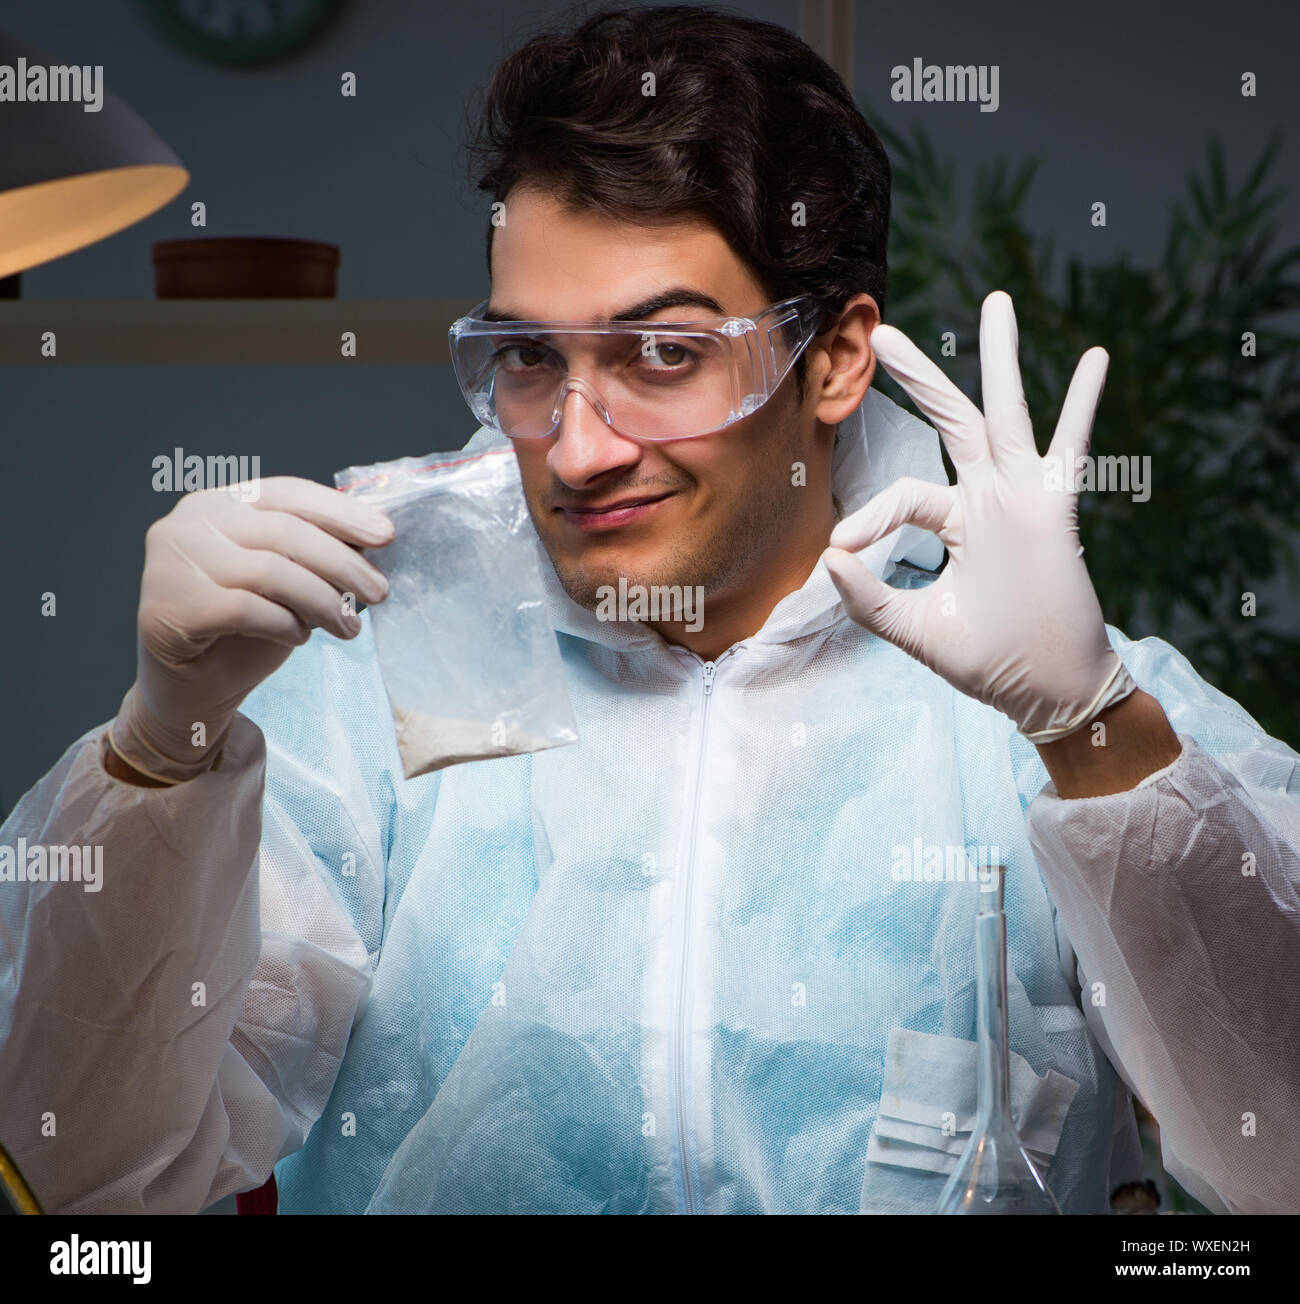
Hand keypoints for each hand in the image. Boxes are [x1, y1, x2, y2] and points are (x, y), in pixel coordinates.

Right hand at [110, 477, 393, 782]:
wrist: (195, 690)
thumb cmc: (246, 630)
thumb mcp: (289, 580)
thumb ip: (315, 552)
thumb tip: (375, 536)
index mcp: (218, 503)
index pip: (288, 494)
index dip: (340, 512)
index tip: (386, 535)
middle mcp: (188, 523)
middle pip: (285, 532)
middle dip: (342, 564)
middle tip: (379, 592)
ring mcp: (172, 563)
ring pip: (271, 571)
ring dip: (322, 601)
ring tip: (349, 627)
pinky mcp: (170, 606)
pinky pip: (246, 609)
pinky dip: (284, 624)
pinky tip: (300, 637)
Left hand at [823, 290, 1135, 742]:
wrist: (1047, 692)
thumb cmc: (988, 661)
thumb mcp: (915, 629)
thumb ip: (870, 598)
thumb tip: (828, 557)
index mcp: (955, 521)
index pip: (903, 494)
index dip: (868, 516)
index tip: (844, 546)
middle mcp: (987, 499)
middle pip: (950, 421)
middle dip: (919, 377)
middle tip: (884, 333)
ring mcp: (1022, 500)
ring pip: (1003, 416)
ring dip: (998, 359)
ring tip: (995, 302)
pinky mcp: (1055, 512)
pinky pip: (1070, 449)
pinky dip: (1081, 406)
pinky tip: (1094, 359)